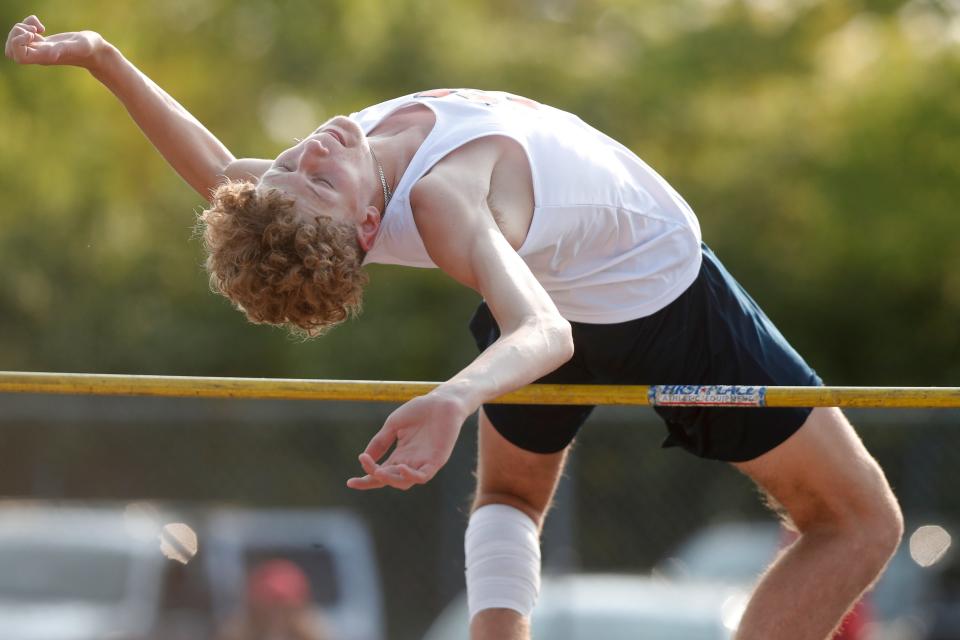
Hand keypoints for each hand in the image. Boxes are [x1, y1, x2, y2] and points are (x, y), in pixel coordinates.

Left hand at [5, 15, 105, 68]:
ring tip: (37, 27)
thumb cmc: (90, 50)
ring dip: (20, 29)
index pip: (16, 55)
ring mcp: (40, 48)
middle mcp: (39, 55)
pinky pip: (24, 34)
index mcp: (44, 57)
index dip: (17, 41)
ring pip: (14, 42)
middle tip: (32, 30)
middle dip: (15, 35)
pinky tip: (41, 27)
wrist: (97, 52)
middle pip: (11, 50)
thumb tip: (51, 53)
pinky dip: (28, 25)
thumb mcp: (80, 47)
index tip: (31, 34)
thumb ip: (65, 49)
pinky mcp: (43, 42)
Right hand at [346, 392, 469, 490]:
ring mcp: (423, 462)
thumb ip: (380, 442)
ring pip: (404, 482)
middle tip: (365, 465)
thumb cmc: (420, 411)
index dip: (366, 480)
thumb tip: (364, 458)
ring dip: (390, 479)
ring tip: (378, 471)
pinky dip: (412, 476)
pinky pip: (423, 476)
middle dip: (374, 478)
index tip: (350, 482)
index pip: (381, 472)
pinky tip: (402, 468)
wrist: (442, 401)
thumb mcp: (393, 425)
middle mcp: (410, 462)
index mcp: (400, 455)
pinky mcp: (436, 460)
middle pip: (389, 480)